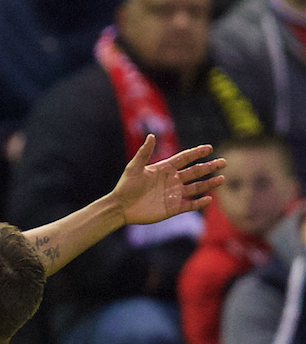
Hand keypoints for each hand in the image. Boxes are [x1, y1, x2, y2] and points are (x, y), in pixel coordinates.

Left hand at [110, 134, 225, 225]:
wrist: (120, 207)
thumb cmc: (126, 186)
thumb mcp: (134, 167)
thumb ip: (144, 153)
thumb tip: (151, 135)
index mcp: (165, 168)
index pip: (184, 158)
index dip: (196, 152)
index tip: (209, 148)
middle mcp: (172, 180)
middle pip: (195, 172)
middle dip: (209, 167)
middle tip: (223, 162)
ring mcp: (174, 194)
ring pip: (196, 188)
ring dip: (209, 184)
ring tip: (222, 179)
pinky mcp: (173, 208)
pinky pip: (190, 205)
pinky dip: (199, 202)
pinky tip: (208, 198)